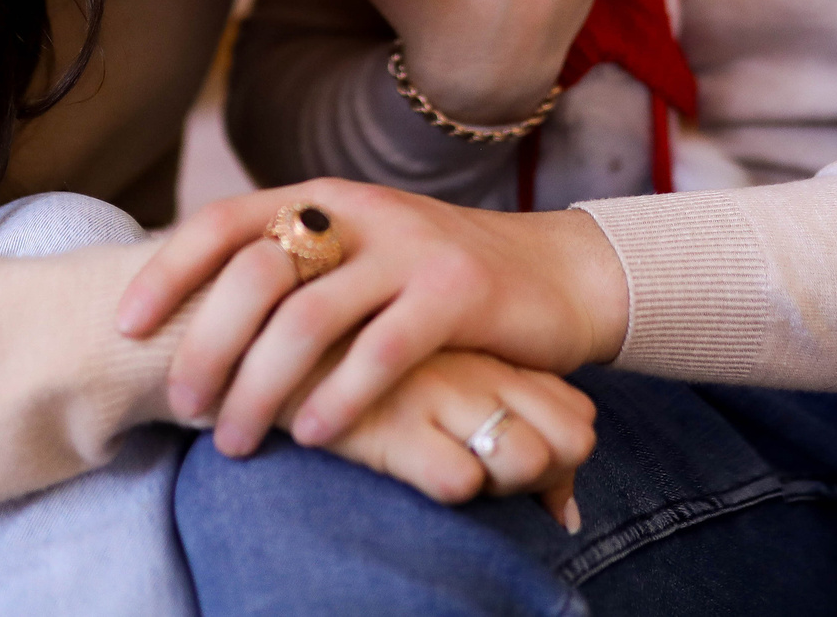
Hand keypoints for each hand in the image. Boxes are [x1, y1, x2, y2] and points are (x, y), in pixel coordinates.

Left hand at [119, 179, 627, 457]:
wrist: (558, 274)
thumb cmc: (438, 281)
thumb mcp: (360, 254)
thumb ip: (295, 267)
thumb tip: (193, 314)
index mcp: (325, 198)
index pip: (226, 219)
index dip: (169, 269)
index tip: (125, 324)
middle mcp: (360, 211)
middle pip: (256, 273)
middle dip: (207, 344)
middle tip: (181, 406)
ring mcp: (410, 248)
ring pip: (308, 317)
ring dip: (260, 386)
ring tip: (235, 439)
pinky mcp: (457, 291)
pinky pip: (381, 349)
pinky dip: (338, 396)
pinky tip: (312, 435)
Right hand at [318, 349, 593, 530]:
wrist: (259, 323)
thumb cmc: (352, 363)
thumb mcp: (437, 379)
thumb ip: (505, 431)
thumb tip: (567, 514)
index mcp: (491, 350)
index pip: (578, 415)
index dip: (557, 455)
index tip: (507, 466)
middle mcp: (478, 365)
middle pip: (571, 439)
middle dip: (546, 476)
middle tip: (489, 476)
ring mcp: (439, 390)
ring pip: (527, 458)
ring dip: (501, 486)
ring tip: (448, 471)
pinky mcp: (391, 421)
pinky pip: (460, 477)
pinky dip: (448, 485)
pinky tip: (407, 468)